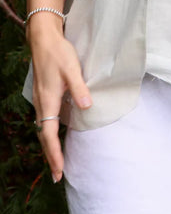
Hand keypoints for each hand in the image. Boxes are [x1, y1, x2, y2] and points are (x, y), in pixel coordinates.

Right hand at [29, 15, 91, 182]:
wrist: (43, 38)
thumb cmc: (58, 52)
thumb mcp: (71, 68)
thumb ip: (79, 88)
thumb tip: (86, 107)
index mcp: (47, 100)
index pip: (48, 134)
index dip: (54, 153)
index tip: (59, 170)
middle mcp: (41, 103)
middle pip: (43, 136)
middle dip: (51, 155)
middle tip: (58, 175)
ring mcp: (40, 99)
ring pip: (43, 128)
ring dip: (49, 145)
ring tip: (58, 159)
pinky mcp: (43, 94)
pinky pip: (44, 119)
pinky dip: (49, 132)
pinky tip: (56, 133)